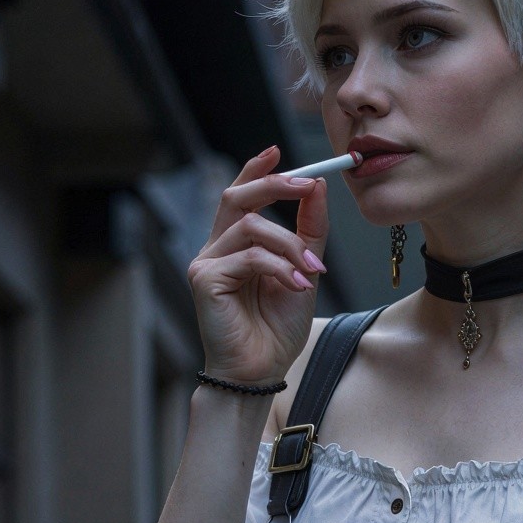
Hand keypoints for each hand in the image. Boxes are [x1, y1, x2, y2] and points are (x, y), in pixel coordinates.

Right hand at [187, 146, 329, 385]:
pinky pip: (248, 256)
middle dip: (274, 185)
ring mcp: (206, 263)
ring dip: (289, 244)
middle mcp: (216, 249)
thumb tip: (318, 187)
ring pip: (251, 227)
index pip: (241, 196)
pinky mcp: (204, 280)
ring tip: (311, 270)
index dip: (256, 170)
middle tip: (306, 186)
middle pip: (237, 197)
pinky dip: (278, 267)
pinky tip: (296, 285)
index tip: (278, 151)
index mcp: (236, 245)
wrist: (261, 370)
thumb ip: (309, 230)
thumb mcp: (303, 269)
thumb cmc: (276, 328)